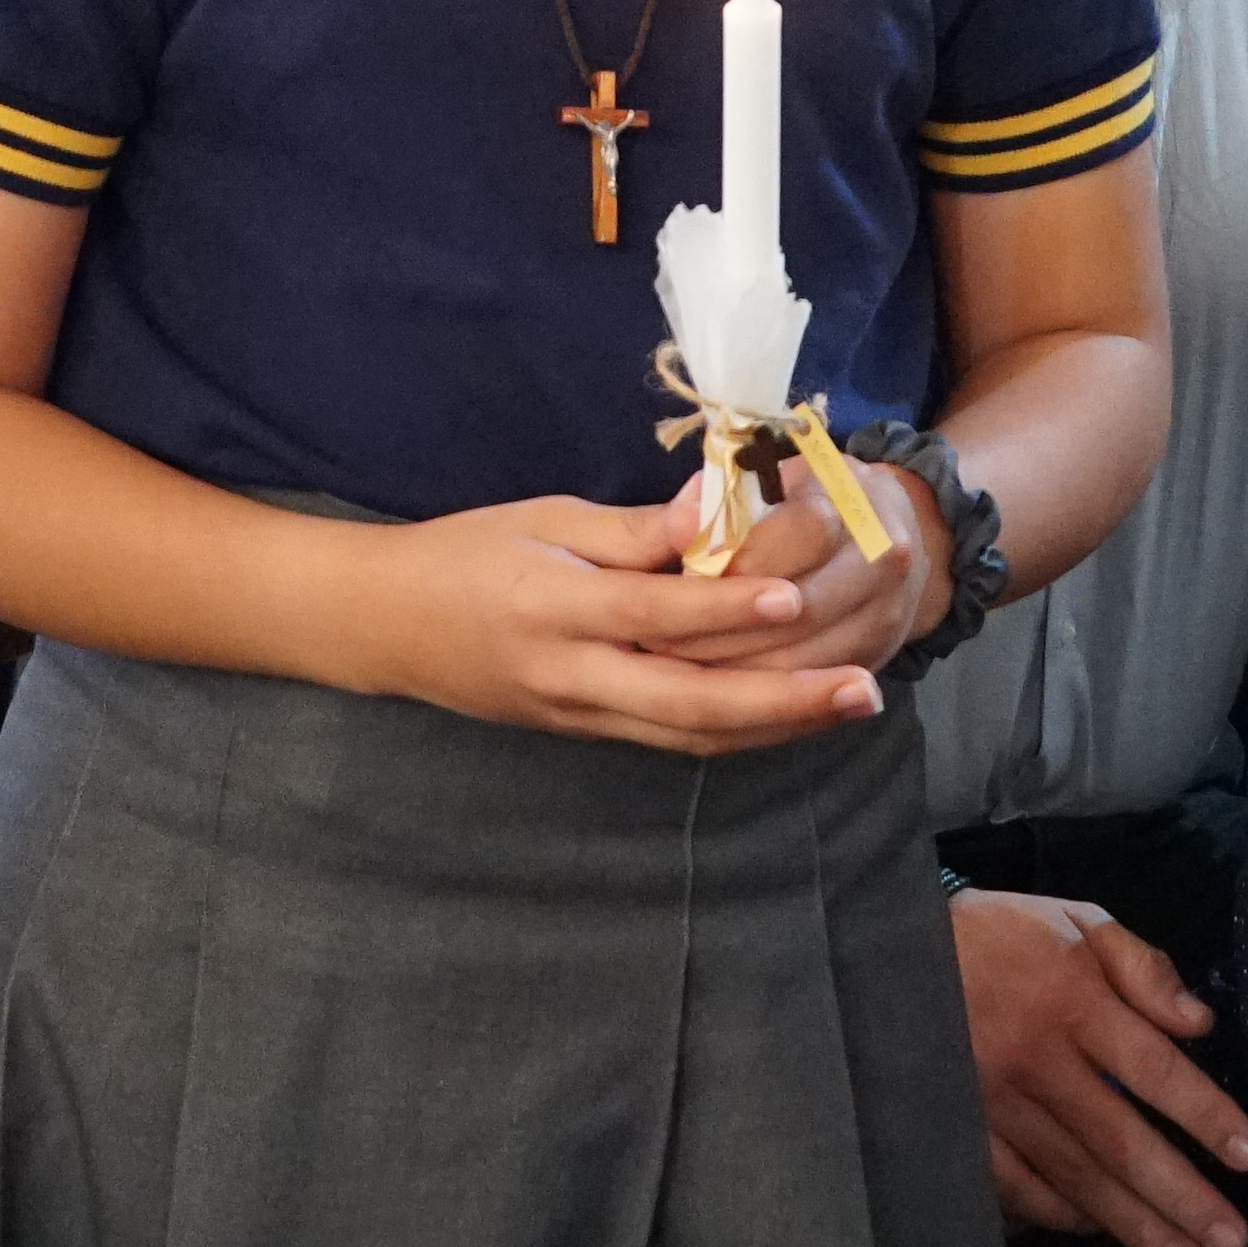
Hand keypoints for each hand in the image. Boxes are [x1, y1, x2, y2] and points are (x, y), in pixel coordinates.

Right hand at [329, 493, 872, 753]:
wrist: (385, 627)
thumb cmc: (463, 555)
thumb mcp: (540, 521)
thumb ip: (631, 530)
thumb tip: (713, 509)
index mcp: (554, 607)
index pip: (654, 614)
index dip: (726, 609)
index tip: (796, 596)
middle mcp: (572, 676)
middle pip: (690, 703)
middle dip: (783, 701)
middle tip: (862, 688)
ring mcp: (579, 715)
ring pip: (691, 734)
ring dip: (776, 725)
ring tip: (850, 703)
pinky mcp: (585, 731)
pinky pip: (673, 737)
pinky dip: (738, 730)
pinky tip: (791, 714)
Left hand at [682, 467, 939, 680]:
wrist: (885, 531)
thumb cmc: (799, 498)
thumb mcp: (763, 477)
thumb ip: (720, 497)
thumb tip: (679, 526)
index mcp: (849, 499)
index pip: (801, 532)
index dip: (738, 561)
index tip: (677, 583)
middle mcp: (882, 558)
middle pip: (803, 609)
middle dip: (724, 631)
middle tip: (656, 643)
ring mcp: (886, 614)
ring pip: (806, 659)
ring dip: (737, 674)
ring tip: (674, 673)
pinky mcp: (876, 658)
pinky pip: (817, 695)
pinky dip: (762, 699)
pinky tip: (713, 694)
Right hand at [953, 889, 1247, 1246]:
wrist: (892, 949)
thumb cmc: (1003, 936)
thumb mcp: (1077, 923)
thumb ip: (1142, 967)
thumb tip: (1200, 1024)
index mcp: (1070, 999)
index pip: (1152, 1067)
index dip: (1204, 1114)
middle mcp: (1035, 1059)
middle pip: (1117, 1139)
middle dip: (1179, 1194)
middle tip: (1231, 1241)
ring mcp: (992, 1102)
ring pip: (1073, 1174)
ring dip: (1131, 1223)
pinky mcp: (959, 1128)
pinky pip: (1015, 1185)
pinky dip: (1059, 1214)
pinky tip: (1100, 1233)